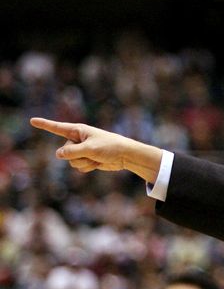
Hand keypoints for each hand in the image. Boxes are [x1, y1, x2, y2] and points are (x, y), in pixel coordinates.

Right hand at [30, 117, 162, 182]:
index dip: (44, 124)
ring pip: (71, 161)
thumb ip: (72, 152)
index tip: (32, 120)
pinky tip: (98, 163)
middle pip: (65, 151)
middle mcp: (77, 139)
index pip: (57, 128)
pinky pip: (79, 167)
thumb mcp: (89, 149)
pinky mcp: (87, 159)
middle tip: (93, 153)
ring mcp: (81, 150)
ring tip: (97, 158)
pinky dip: (88, 167)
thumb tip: (58, 154)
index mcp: (78, 130)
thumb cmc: (110, 147)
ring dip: (84, 162)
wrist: (125, 155)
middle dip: (77, 155)